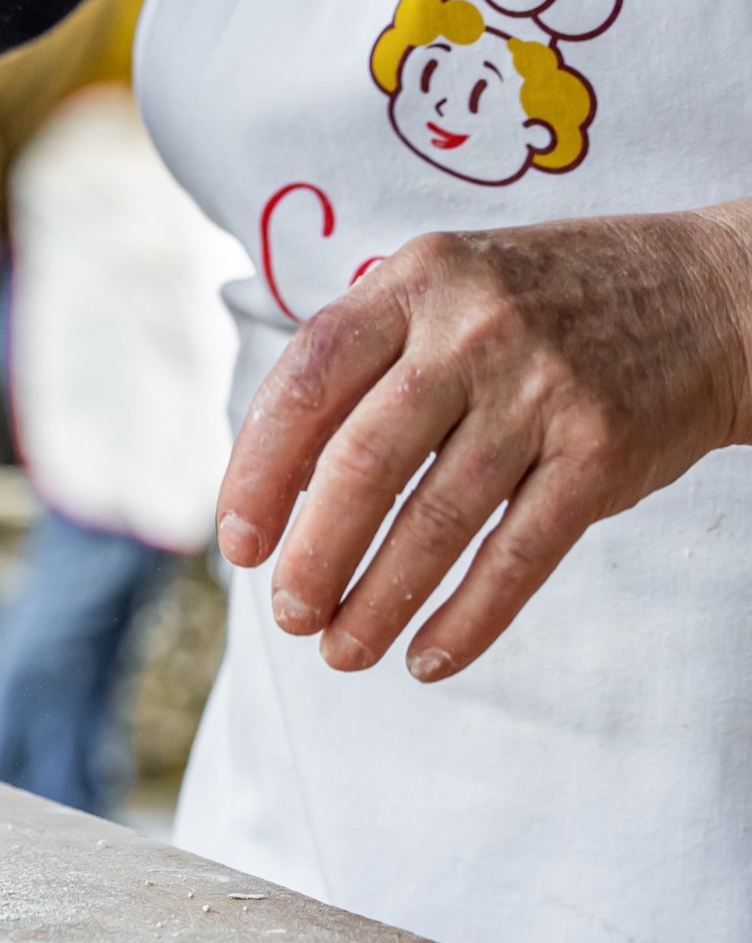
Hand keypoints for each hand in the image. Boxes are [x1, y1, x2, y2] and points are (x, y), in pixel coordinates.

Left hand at [214, 204, 751, 681]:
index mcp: (412, 285)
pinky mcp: (604, 453)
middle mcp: (472, 332)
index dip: (259, 472)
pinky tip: (428, 657)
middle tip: (287, 613)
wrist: (713, 296)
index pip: (304, 384)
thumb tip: (276, 482)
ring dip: (377, 601)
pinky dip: (469, 618)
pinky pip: (520, 554)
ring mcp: (542, 392)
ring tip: (340, 651)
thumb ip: (366, 360)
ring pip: (436, 520)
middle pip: (362, 463)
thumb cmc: (542, 306)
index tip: (237, 542)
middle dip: (312, 555)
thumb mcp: (444, 289)